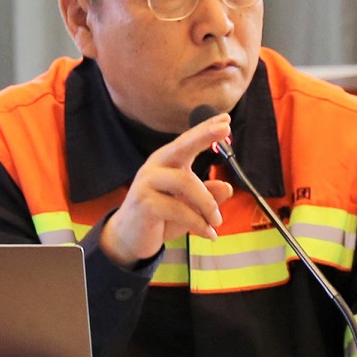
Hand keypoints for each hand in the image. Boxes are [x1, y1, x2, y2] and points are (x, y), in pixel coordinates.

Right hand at [100, 113, 233, 267]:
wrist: (129, 238)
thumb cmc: (161, 217)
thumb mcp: (189, 206)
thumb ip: (207, 195)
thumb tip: (227, 186)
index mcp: (166, 162)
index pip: (187, 141)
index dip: (205, 129)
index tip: (226, 118)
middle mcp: (155, 167)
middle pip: (181, 147)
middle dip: (203, 136)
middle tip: (225, 128)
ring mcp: (147, 183)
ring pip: (186, 182)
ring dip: (208, 204)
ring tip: (217, 221)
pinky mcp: (145, 203)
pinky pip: (180, 209)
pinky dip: (198, 223)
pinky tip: (209, 234)